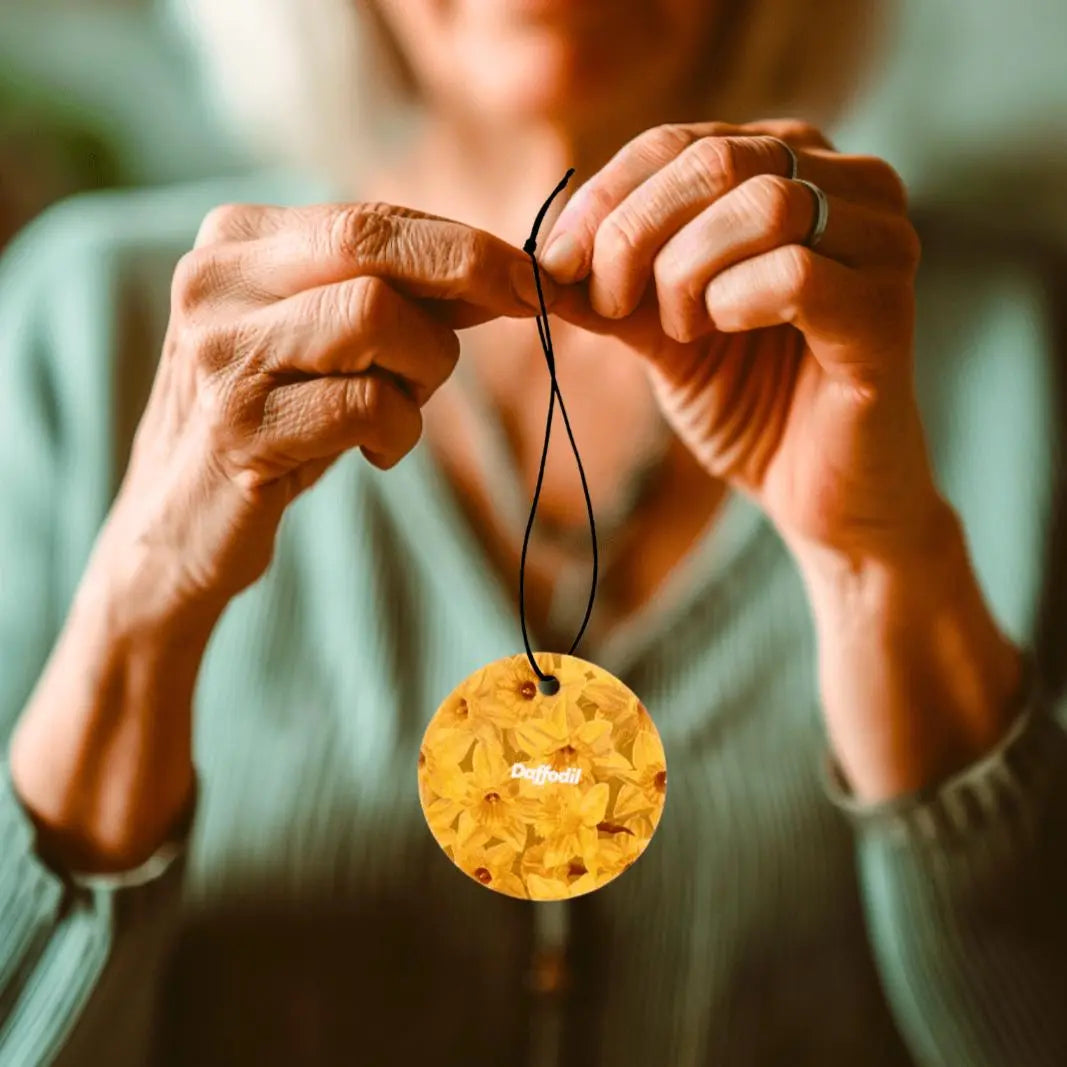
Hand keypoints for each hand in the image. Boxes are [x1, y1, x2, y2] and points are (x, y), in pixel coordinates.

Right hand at [113, 200, 550, 611]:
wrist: (182, 516)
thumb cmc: (277, 419)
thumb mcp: (330, 341)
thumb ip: (403, 298)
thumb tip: (513, 273)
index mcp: (237, 241)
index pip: (372, 218)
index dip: (467, 244)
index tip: (535, 275)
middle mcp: (215, 280)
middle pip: (371, 241)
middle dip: (469, 270)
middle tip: (529, 303)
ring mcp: (220, 353)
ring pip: (376, 316)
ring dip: (426, 370)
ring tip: (403, 405)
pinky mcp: (237, 428)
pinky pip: (368, 406)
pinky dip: (401, 431)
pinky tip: (374, 452)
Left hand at [540, 119, 938, 564]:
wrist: (818, 498)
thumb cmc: (750, 407)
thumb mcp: (662, 333)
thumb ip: (611, 288)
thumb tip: (535, 258)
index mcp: (793, 170)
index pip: (680, 142)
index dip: (604, 197)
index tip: (556, 263)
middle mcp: (849, 187)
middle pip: (718, 160)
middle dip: (634, 232)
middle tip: (607, 301)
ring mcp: (881, 245)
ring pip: (765, 203)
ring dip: (687, 269)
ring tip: (681, 328)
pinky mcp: (888, 312)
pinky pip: (798, 272)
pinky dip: (734, 301)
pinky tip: (721, 332)